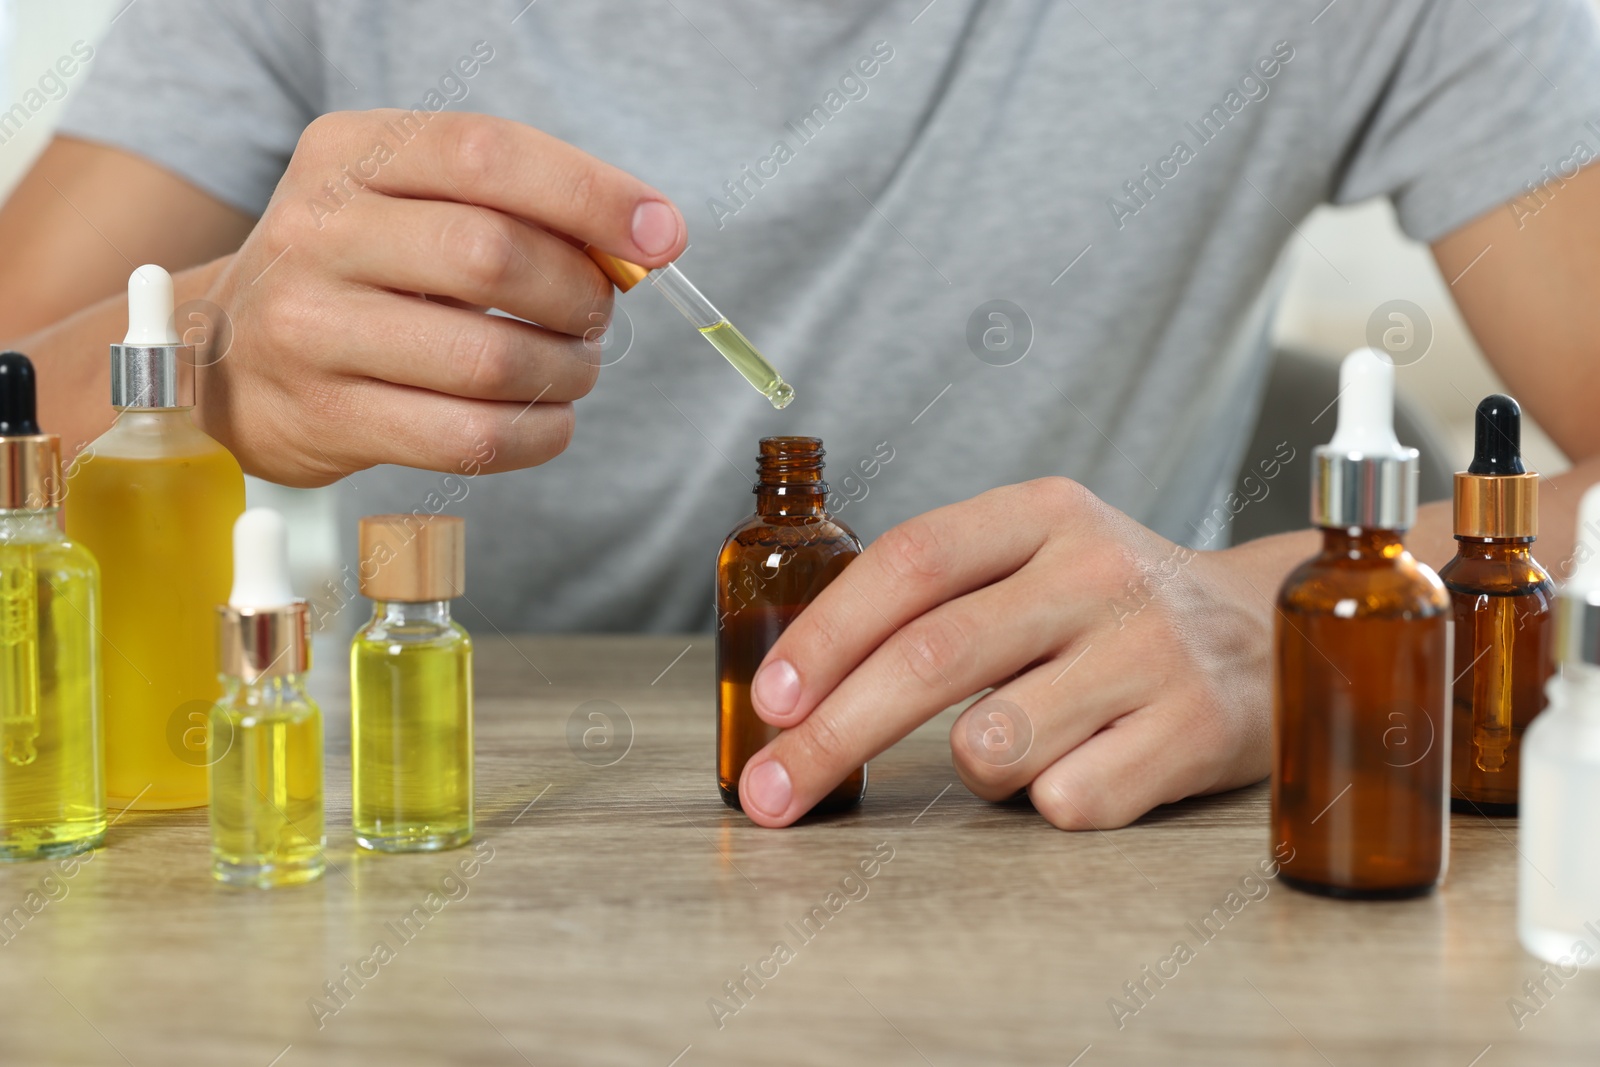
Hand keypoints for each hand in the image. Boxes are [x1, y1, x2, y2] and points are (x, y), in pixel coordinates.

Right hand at [197, 110, 685, 485]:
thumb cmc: (361, 270)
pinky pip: (467, 437)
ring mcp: (312, 327)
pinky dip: (537, 433)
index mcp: (351, 152)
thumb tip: (650, 237)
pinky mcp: (325, 417)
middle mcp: (318, 230)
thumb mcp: (413, 201)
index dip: (591, 195)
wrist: (229, 355)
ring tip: (572, 366)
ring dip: (565, 369)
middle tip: (596, 313)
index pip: (486, 153)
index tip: (663, 235)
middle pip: (492, 255)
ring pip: (488, 357)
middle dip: (578, 292)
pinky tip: (549, 418)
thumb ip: (517, 204)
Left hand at [736, 478, 1276, 828]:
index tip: (771, 700)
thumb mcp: (1036, 558)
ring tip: (1019, 743)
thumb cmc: (1111, 607)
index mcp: (1044, 514)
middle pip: (933, 656)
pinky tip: (1089, 763)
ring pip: (993, 744)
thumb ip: (938, 595)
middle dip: (833, 737)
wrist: (1271, 631)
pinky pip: (1068, 800)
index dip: (826, 634)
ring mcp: (1153, 651)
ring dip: (972, 769)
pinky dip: (1048, 802)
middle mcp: (1098, 571)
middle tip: (771, 795)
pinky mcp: (1196, 731)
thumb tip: (797, 685)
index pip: (911, 561)